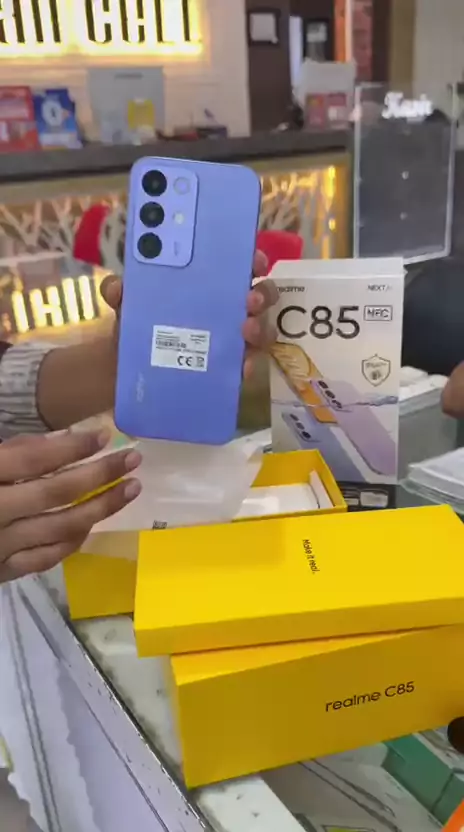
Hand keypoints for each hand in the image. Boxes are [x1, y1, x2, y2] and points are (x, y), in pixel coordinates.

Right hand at [0, 431, 141, 582]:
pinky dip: (73, 540)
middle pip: (55, 493)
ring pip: (59, 529)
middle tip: (133, 458)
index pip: (31, 460)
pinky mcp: (0, 573)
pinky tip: (93, 523)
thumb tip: (61, 436)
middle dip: (100, 474)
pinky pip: (45, 559)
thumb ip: (11, 449)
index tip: (103, 434)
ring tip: (131, 488)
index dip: (70, 446)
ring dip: (101, 508)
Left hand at [100, 250, 277, 378]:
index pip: (240, 265)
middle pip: (261, 295)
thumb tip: (116, 288)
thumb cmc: (138, 322)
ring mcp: (233, 340)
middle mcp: (229, 308)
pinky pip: (248, 365)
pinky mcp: (229, 368)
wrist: (127, 367)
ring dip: (260, 328)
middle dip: (263, 293)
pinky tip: (242, 367)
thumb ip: (120, 292)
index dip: (252, 260)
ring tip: (245, 329)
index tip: (254, 262)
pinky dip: (248, 364)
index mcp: (210, 283)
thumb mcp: (128, 304)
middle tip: (250, 298)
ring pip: (262, 330)